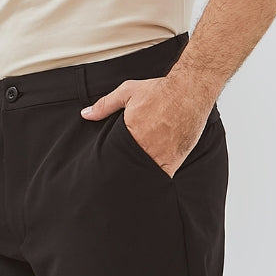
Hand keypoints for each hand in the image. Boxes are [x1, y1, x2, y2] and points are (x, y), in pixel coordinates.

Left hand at [80, 76, 215, 177]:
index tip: (106, 170)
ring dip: (138, 178)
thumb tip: (86, 114)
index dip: (110, 164)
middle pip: (128, 168)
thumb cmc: (160, 91)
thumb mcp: (128, 92)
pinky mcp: (173, 162)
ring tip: (131, 185)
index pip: (114, 157)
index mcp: (130, 134)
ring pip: (143, 176)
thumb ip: (105, 105)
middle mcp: (144, 148)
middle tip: (115, 184)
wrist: (189, 91)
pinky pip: (161, 178)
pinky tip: (149, 184)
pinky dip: (155, 181)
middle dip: (122, 173)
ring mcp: (159, 157)